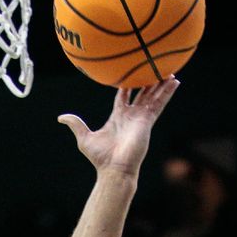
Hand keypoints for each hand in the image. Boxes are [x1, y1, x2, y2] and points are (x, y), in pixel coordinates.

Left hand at [58, 77, 179, 176]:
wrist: (113, 169)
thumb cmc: (100, 157)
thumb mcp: (84, 138)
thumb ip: (76, 124)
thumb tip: (61, 117)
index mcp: (117, 117)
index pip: (123, 96)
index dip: (126, 85)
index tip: (129, 73)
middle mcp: (131, 116)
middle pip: (141, 94)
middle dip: (147, 82)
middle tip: (153, 68)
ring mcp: (140, 118)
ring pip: (152, 96)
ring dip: (160, 84)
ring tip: (168, 69)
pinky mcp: (147, 121)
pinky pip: (159, 103)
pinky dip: (167, 92)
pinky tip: (175, 81)